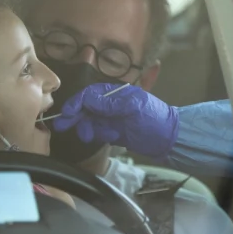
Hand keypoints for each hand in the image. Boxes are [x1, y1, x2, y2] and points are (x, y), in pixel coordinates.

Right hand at [48, 83, 178, 158]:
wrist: (170, 141)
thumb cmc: (155, 120)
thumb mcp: (133, 108)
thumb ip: (110, 103)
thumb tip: (88, 100)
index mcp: (117, 92)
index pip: (90, 94)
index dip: (77, 103)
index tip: (68, 114)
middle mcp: (112, 104)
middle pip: (86, 107)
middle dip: (75, 117)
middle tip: (62, 127)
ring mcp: (113, 118)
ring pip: (90, 121)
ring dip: (89, 128)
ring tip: (98, 135)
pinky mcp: (114, 132)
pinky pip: (98, 132)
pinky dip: (100, 135)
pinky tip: (110, 138)